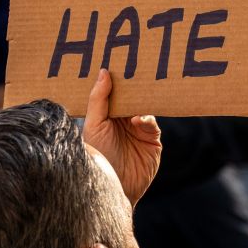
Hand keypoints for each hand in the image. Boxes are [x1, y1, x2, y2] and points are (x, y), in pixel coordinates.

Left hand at [82, 69, 161, 205]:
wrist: (114, 188)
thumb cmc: (98, 157)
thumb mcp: (94, 125)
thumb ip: (99, 99)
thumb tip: (103, 72)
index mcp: (108, 115)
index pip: (115, 92)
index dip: (117, 78)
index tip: (120, 59)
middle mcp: (124, 121)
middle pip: (132, 97)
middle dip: (134, 84)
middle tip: (137, 66)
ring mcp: (139, 130)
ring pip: (145, 107)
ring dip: (143, 99)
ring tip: (142, 88)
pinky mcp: (153, 141)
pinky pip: (153, 125)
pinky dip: (147, 120)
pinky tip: (138, 121)